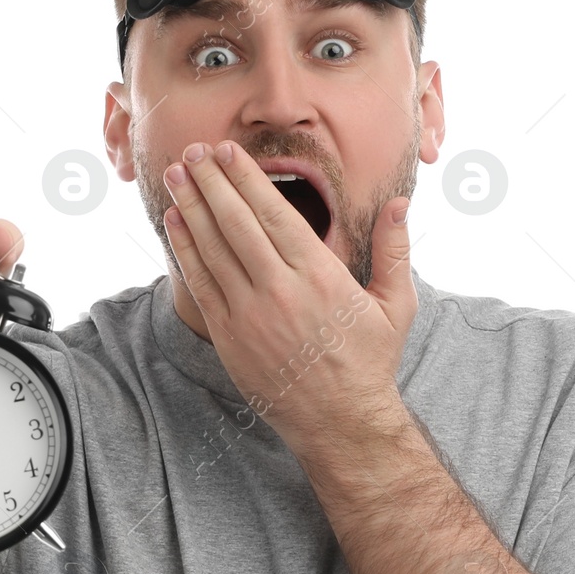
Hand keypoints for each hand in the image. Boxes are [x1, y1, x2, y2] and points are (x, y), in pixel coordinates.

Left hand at [161, 139, 415, 460]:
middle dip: (211, 182)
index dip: (246, 180)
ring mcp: (250, 316)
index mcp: (320, 277)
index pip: (274, 215)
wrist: (340, 422)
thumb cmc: (369, 360)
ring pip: (212, 250)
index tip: (228, 152)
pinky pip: (201, 285)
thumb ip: (393, 250)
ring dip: (190, 208)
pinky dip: (185, 250)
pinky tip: (175, 223)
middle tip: (192, 151)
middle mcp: (280, 292)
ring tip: (176, 175)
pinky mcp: (229, 337)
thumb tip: (399, 203)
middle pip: (236, 224)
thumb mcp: (396, 304)